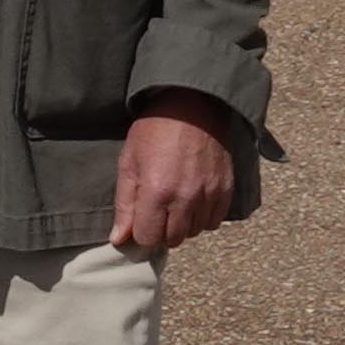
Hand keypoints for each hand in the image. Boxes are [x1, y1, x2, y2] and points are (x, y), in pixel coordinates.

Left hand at [110, 90, 245, 254]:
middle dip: (162, 230)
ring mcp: (209, 195)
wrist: (192, 105)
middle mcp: (185, 199)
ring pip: (194, 232)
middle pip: (172, 239)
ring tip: (176, 202)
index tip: (141, 218)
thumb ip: (125, 204)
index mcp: (156, 192)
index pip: (148, 238)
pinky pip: (214, 221)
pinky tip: (194, 200)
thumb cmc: (153, 131)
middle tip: (158, 209)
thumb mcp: (129, 163)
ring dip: (183, 224)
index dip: (141, 231)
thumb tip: (119, 239)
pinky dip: (203, 217)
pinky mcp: (226, 189)